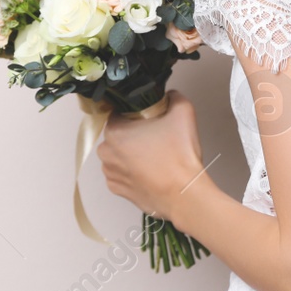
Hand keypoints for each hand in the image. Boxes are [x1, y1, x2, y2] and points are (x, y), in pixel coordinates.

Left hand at [98, 91, 205, 223]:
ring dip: (132, 154)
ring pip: (119, 155)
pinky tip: (150, 172)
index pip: (120, 113)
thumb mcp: (183, 112)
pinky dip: (132, 172)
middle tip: (156, 138)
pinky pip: (122, 174)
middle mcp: (106, 152)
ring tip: (155, 157)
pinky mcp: (118, 191)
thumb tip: (169, 95)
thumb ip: (174, 96)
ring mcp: (110, 174)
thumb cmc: (179, 155)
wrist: (184, 194)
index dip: (136, 113)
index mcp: (114, 131)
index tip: (151, 119)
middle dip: (134, 134)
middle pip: (118, 134)